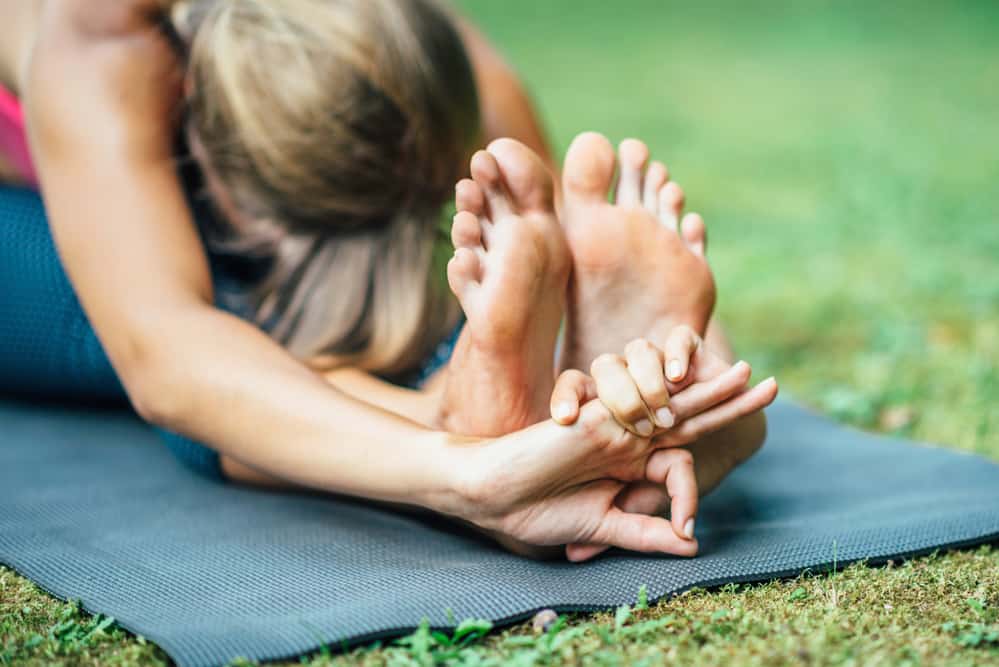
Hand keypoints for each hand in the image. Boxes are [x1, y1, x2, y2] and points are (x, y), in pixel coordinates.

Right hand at [548, 325, 777, 560]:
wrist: (498, 497)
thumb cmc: (540, 512)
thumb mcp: (605, 527)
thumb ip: (647, 532)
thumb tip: (693, 544)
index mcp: (631, 465)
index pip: (680, 465)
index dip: (692, 496)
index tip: (686, 527)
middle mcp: (630, 439)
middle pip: (690, 417)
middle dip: (731, 403)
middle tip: (771, 387)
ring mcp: (616, 424)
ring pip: (671, 401)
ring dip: (710, 387)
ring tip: (749, 374)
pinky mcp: (598, 417)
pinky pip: (637, 401)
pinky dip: (666, 392)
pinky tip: (695, 379)